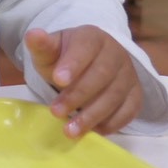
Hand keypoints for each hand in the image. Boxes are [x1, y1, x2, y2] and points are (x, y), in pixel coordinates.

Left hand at [25, 26, 142, 136]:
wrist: (88, 63)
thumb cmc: (65, 58)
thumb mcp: (50, 51)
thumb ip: (41, 46)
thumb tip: (32, 35)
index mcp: (93, 38)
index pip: (86, 47)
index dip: (73, 64)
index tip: (58, 80)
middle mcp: (116, 54)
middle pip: (102, 75)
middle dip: (78, 95)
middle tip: (56, 112)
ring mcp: (128, 75)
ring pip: (115, 96)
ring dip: (92, 115)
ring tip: (70, 130)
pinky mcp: (135, 94)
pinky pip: (129, 110)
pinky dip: (112, 123)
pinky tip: (93, 132)